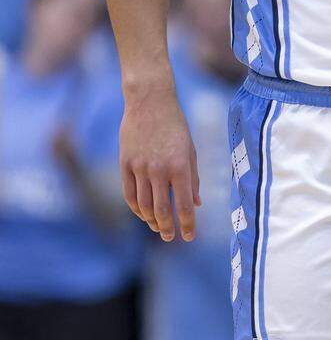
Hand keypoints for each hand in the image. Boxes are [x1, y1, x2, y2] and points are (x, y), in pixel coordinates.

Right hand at [120, 85, 199, 241]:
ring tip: (158, 227)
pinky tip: (143, 214)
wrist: (150, 102)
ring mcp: (140, 168)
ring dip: (151, 220)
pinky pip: (129, 194)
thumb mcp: (191, 149)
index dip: (187, 224)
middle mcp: (160, 170)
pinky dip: (136, 208)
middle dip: (167, 227)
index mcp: (180, 166)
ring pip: (143, 205)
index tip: (190, 236)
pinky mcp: (125, 164)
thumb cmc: (176, 125)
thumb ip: (193, 178)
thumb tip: (196, 203)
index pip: (184, 204)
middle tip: (171, 237)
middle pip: (161, 210)